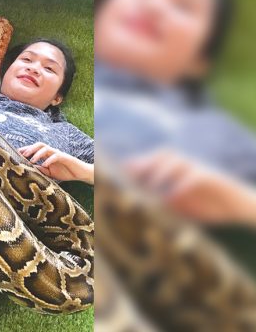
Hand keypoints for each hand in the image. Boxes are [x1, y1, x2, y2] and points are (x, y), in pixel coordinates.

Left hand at [19, 142, 93, 183]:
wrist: (80, 173)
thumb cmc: (65, 172)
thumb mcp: (49, 173)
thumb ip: (40, 170)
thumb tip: (28, 169)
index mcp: (47, 155)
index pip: (35, 149)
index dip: (26, 150)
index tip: (16, 153)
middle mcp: (52, 152)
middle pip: (39, 144)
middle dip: (30, 148)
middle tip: (22, 155)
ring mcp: (58, 154)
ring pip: (46, 148)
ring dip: (38, 153)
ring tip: (32, 160)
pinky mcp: (65, 157)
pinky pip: (56, 155)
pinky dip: (49, 159)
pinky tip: (45, 164)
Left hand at [125, 150, 255, 226]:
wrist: (241, 208)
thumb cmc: (210, 207)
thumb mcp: (183, 207)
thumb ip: (164, 203)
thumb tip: (141, 208)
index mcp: (179, 171)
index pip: (157, 160)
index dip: (139, 162)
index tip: (122, 170)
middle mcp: (188, 166)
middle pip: (164, 155)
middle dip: (146, 162)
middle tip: (131, 175)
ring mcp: (201, 170)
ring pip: (178, 162)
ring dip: (161, 171)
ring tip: (150, 185)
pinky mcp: (213, 179)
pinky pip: (195, 177)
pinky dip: (181, 185)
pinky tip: (171, 196)